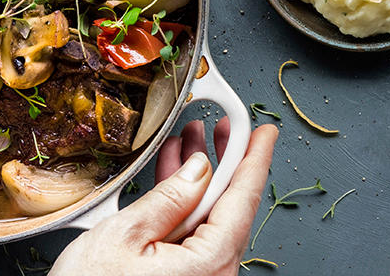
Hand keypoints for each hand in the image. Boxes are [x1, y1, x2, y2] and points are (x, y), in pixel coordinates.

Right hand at [50, 119, 277, 275]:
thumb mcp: (126, 234)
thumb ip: (169, 199)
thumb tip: (199, 170)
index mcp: (209, 262)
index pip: (243, 199)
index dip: (254, 159)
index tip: (263, 133)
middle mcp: (213, 274)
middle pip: (228, 205)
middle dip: (223, 161)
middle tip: (223, 128)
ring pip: (208, 216)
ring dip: (198, 178)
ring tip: (190, 142)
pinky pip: (193, 233)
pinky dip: (183, 202)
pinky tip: (173, 178)